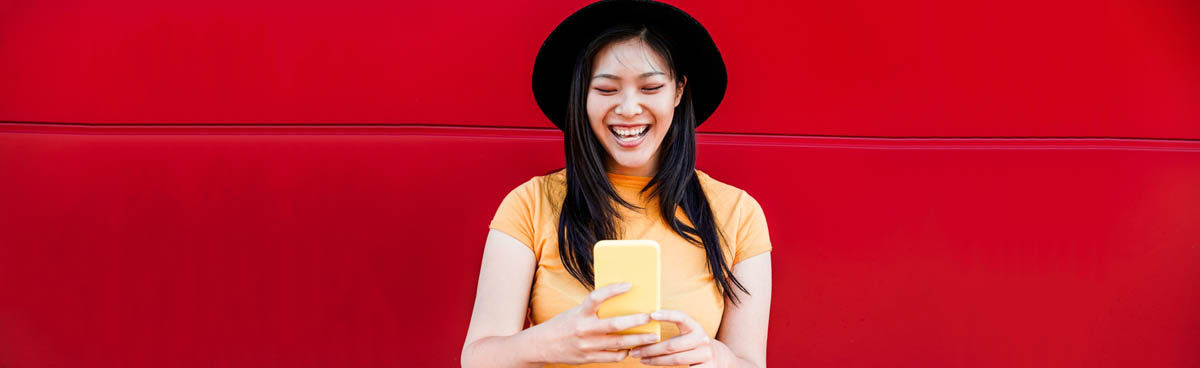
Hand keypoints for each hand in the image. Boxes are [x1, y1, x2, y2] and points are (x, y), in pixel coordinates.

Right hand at [524, 282, 660, 364]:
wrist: (541, 346)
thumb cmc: (562, 325)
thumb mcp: (575, 312)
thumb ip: (593, 310)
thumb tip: (618, 301)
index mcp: (580, 313)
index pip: (597, 297)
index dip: (613, 290)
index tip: (629, 285)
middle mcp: (584, 329)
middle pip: (615, 325)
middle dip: (636, 321)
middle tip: (650, 316)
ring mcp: (587, 346)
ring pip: (619, 344)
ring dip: (638, 340)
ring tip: (652, 336)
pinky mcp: (589, 358)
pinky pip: (613, 357)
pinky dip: (625, 352)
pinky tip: (632, 348)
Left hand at [629, 310, 738, 366]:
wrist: (721, 359)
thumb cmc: (695, 345)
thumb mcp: (689, 334)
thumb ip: (674, 332)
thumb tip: (647, 328)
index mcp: (696, 327)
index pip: (681, 317)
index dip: (667, 315)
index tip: (651, 314)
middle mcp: (702, 339)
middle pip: (671, 345)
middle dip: (650, 349)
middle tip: (635, 351)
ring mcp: (705, 355)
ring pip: (675, 360)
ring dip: (655, 361)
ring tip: (642, 359)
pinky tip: (656, 367)